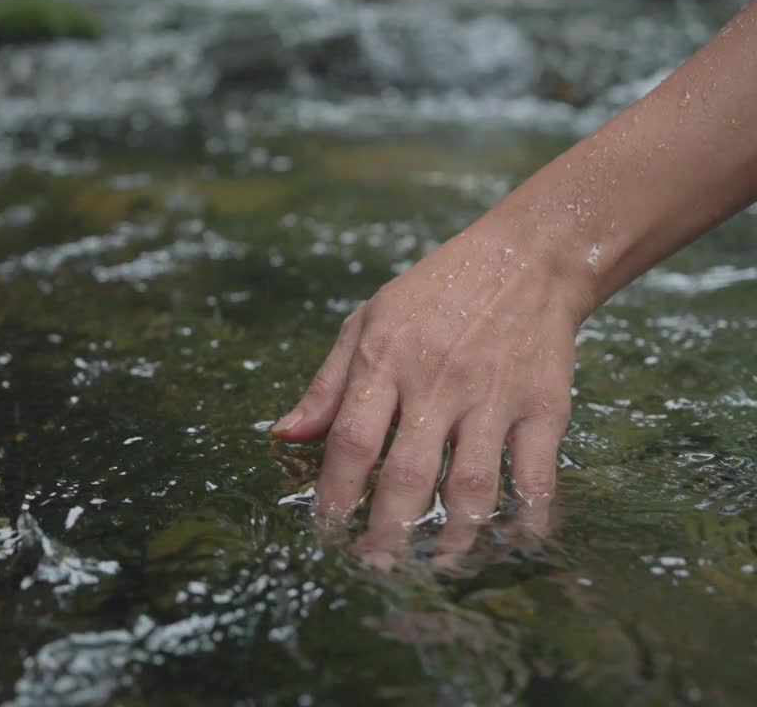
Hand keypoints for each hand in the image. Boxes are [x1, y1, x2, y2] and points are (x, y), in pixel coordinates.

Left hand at [273, 221, 583, 563]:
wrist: (527, 259)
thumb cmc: (435, 292)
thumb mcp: (365, 320)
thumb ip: (325, 384)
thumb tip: (284, 436)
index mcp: (384, 359)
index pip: (351, 440)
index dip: (334, 493)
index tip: (325, 529)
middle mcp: (436, 382)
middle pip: (406, 474)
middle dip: (386, 531)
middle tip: (375, 566)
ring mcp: (492, 397)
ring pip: (469, 485)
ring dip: (450, 536)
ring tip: (434, 565)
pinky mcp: (543, 407)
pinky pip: (534, 475)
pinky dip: (525, 517)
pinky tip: (508, 544)